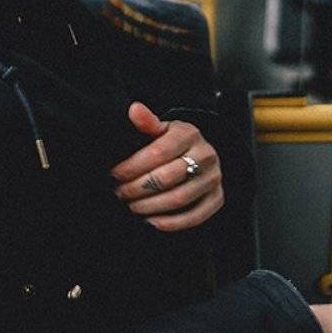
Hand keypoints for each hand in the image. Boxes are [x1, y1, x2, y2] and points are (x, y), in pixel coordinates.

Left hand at [110, 102, 223, 231]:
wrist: (202, 156)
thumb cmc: (174, 144)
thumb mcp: (162, 129)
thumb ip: (147, 122)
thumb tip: (133, 109)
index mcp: (190, 134)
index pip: (158, 153)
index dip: (132, 167)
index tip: (114, 174)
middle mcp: (206, 155)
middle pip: (167, 178)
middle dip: (137, 188)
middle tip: (120, 193)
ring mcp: (214, 178)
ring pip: (179, 198)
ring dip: (150, 207)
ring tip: (132, 207)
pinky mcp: (217, 199)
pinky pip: (195, 216)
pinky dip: (171, 223)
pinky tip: (151, 222)